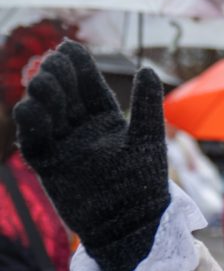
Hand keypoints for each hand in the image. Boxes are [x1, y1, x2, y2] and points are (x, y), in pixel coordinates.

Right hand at [15, 40, 168, 270]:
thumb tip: (148, 69)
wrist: (130, 223)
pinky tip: (29, 106)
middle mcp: (82, 130)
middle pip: (64, 95)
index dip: (79, 66)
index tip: (69, 47)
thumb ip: (146, 105)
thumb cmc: (145, 183)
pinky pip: (34, 139)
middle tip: (54, 63)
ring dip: (42, 94)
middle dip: (58, 76)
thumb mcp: (147, 139)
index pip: (89, 87)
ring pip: (46, 112)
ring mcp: (63, 146)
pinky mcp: (48, 165)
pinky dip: (30, 122)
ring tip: (43, 81)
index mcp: (107, 120)